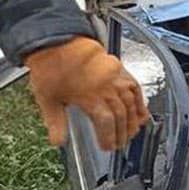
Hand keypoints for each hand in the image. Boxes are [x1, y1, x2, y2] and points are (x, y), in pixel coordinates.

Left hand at [24, 37, 149, 150]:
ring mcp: (116, 78)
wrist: (59, 42)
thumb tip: (58, 142)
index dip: (109, 137)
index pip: (106, 122)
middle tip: (120, 143)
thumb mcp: (46, 98)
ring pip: (131, 103)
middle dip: (122, 133)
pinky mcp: (121, 70)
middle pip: (121, 115)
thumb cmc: (51, 68)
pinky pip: (136, 88)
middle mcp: (107, 88)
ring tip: (132, 132)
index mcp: (89, 96)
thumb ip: (55, 122)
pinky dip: (140, 102)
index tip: (107, 147)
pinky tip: (141, 112)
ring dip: (133, 120)